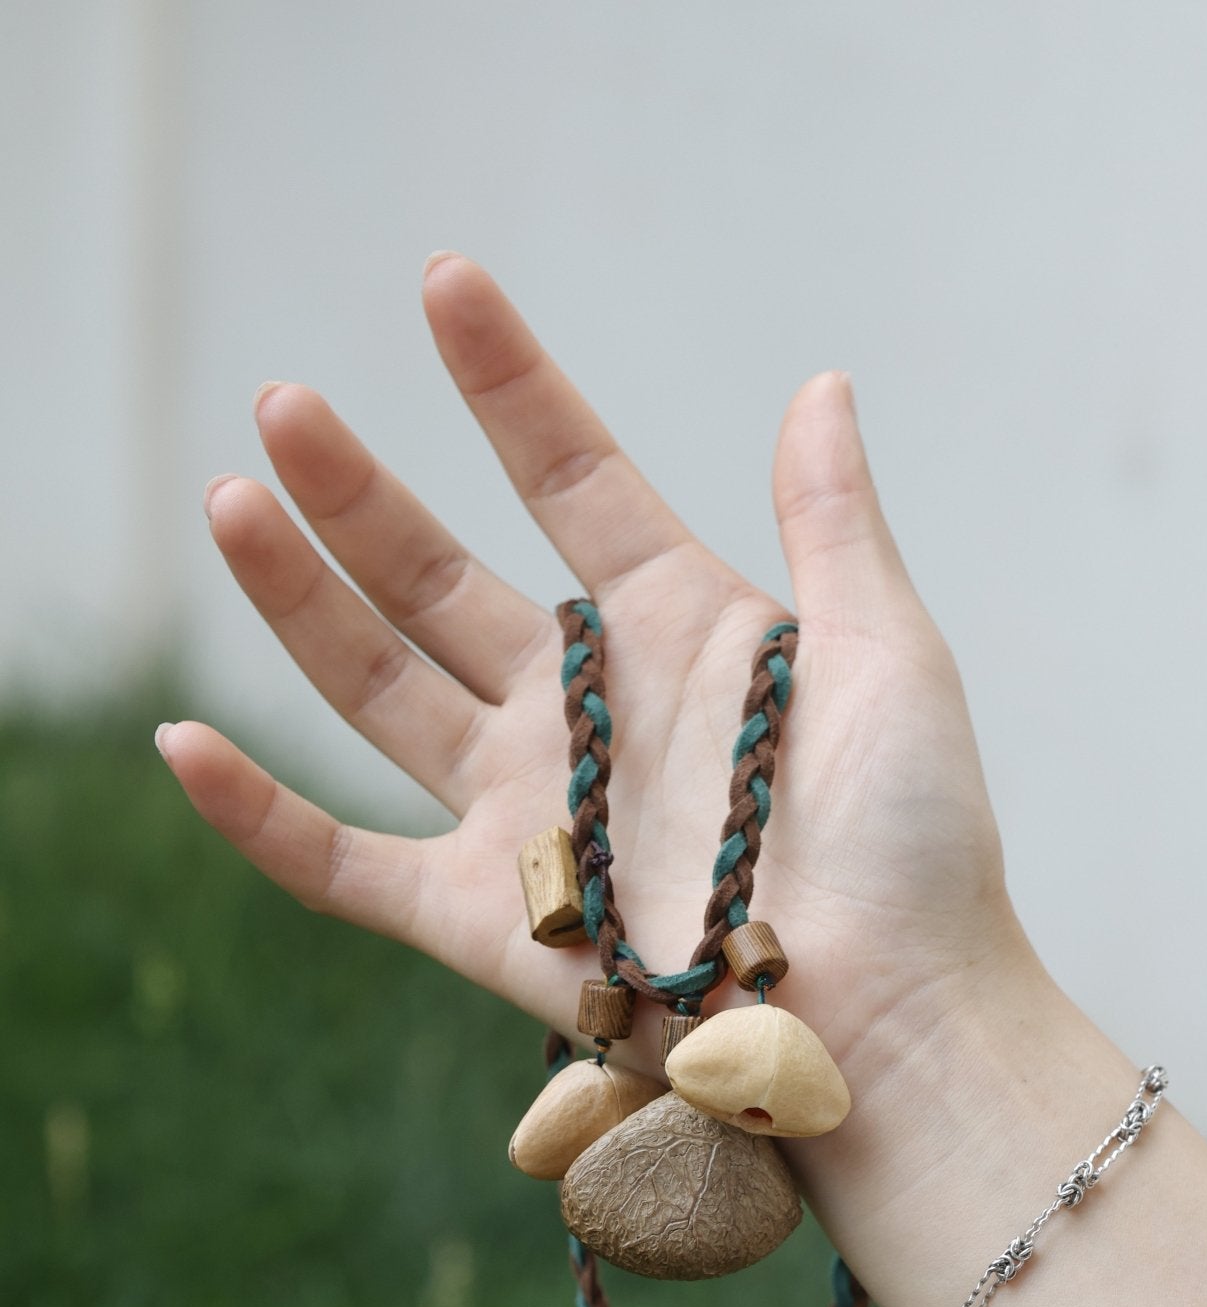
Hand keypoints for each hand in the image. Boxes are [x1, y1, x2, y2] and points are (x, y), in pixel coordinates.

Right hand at [160, 254, 1038, 1118]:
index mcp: (680, 632)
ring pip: (378, 692)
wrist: (896, 1017)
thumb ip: (833, 527)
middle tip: (283, 404)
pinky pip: (344, 864)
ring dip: (298, 604)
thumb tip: (817, 384)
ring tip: (235, 503)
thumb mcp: (888, 656)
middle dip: (362, 494)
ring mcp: (527, 814)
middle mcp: (585, 712)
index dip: (509, 387)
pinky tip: (183, 744)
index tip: (446, 282)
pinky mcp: (483, 921)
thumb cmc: (918, 845)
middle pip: (441, 582)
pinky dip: (259, 817)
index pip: (571, 482)